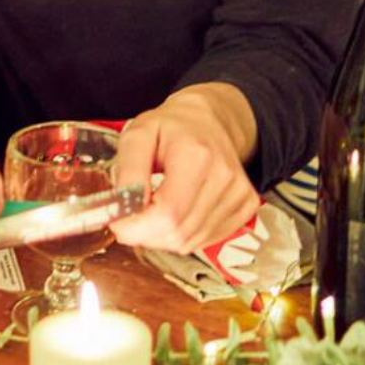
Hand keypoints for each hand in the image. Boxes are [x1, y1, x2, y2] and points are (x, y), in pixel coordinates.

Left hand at [110, 85, 259, 254]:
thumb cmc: (169, 129)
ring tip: (155, 207)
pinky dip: (182, 235)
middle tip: (132, 214)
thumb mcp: (136, 136)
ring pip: (189, 242)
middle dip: (146, 232)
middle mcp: (224, 176)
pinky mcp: (246, 208)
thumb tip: (122, 210)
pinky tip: (176, 211)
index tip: (119, 222)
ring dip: (162, 235)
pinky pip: (204, 240)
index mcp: (196, 155)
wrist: (208, 122)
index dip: (137, 227)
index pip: (168, 213)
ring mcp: (239, 194)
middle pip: (178, 233)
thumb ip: (128, 172)